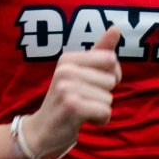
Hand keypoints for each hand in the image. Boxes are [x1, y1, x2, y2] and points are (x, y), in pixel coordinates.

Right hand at [26, 27, 123, 157]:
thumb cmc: (66, 99)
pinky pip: (105, 112)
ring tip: (81, 110)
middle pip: (112, 80)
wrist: (41, 131)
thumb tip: (117, 28)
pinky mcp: (73, 107)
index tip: (90, 84)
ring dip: (100, 109)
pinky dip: (100, 120)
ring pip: (109, 98)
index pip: (111, 60)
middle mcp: (66, 69)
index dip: (110, 76)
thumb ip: (100, 51)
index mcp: (68, 58)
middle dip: (104, 94)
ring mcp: (68, 88)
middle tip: (82, 100)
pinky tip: (82, 120)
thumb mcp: (80, 72)